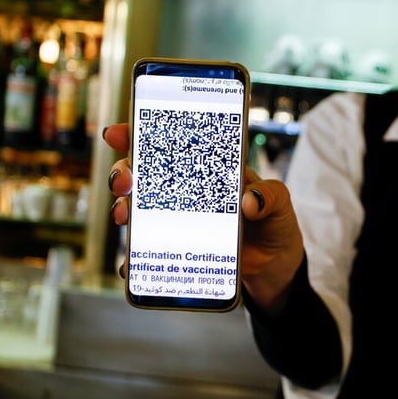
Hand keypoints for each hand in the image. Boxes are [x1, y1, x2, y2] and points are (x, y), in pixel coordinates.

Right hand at [102, 123, 304, 314]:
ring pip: (138, 209)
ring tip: (125, 216)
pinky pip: (148, 253)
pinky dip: (135, 259)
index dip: (138, 134)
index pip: (169, 143)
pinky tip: (131, 264)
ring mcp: (177, 220)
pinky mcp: (177, 250)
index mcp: (207, 168)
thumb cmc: (274, 222)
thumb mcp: (279, 202)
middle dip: (124, 172)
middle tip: (124, 181)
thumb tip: (250, 201)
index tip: (118, 134)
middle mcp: (184, 191)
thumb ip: (270, 196)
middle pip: (143, 175)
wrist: (275, 265)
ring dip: (124, 209)